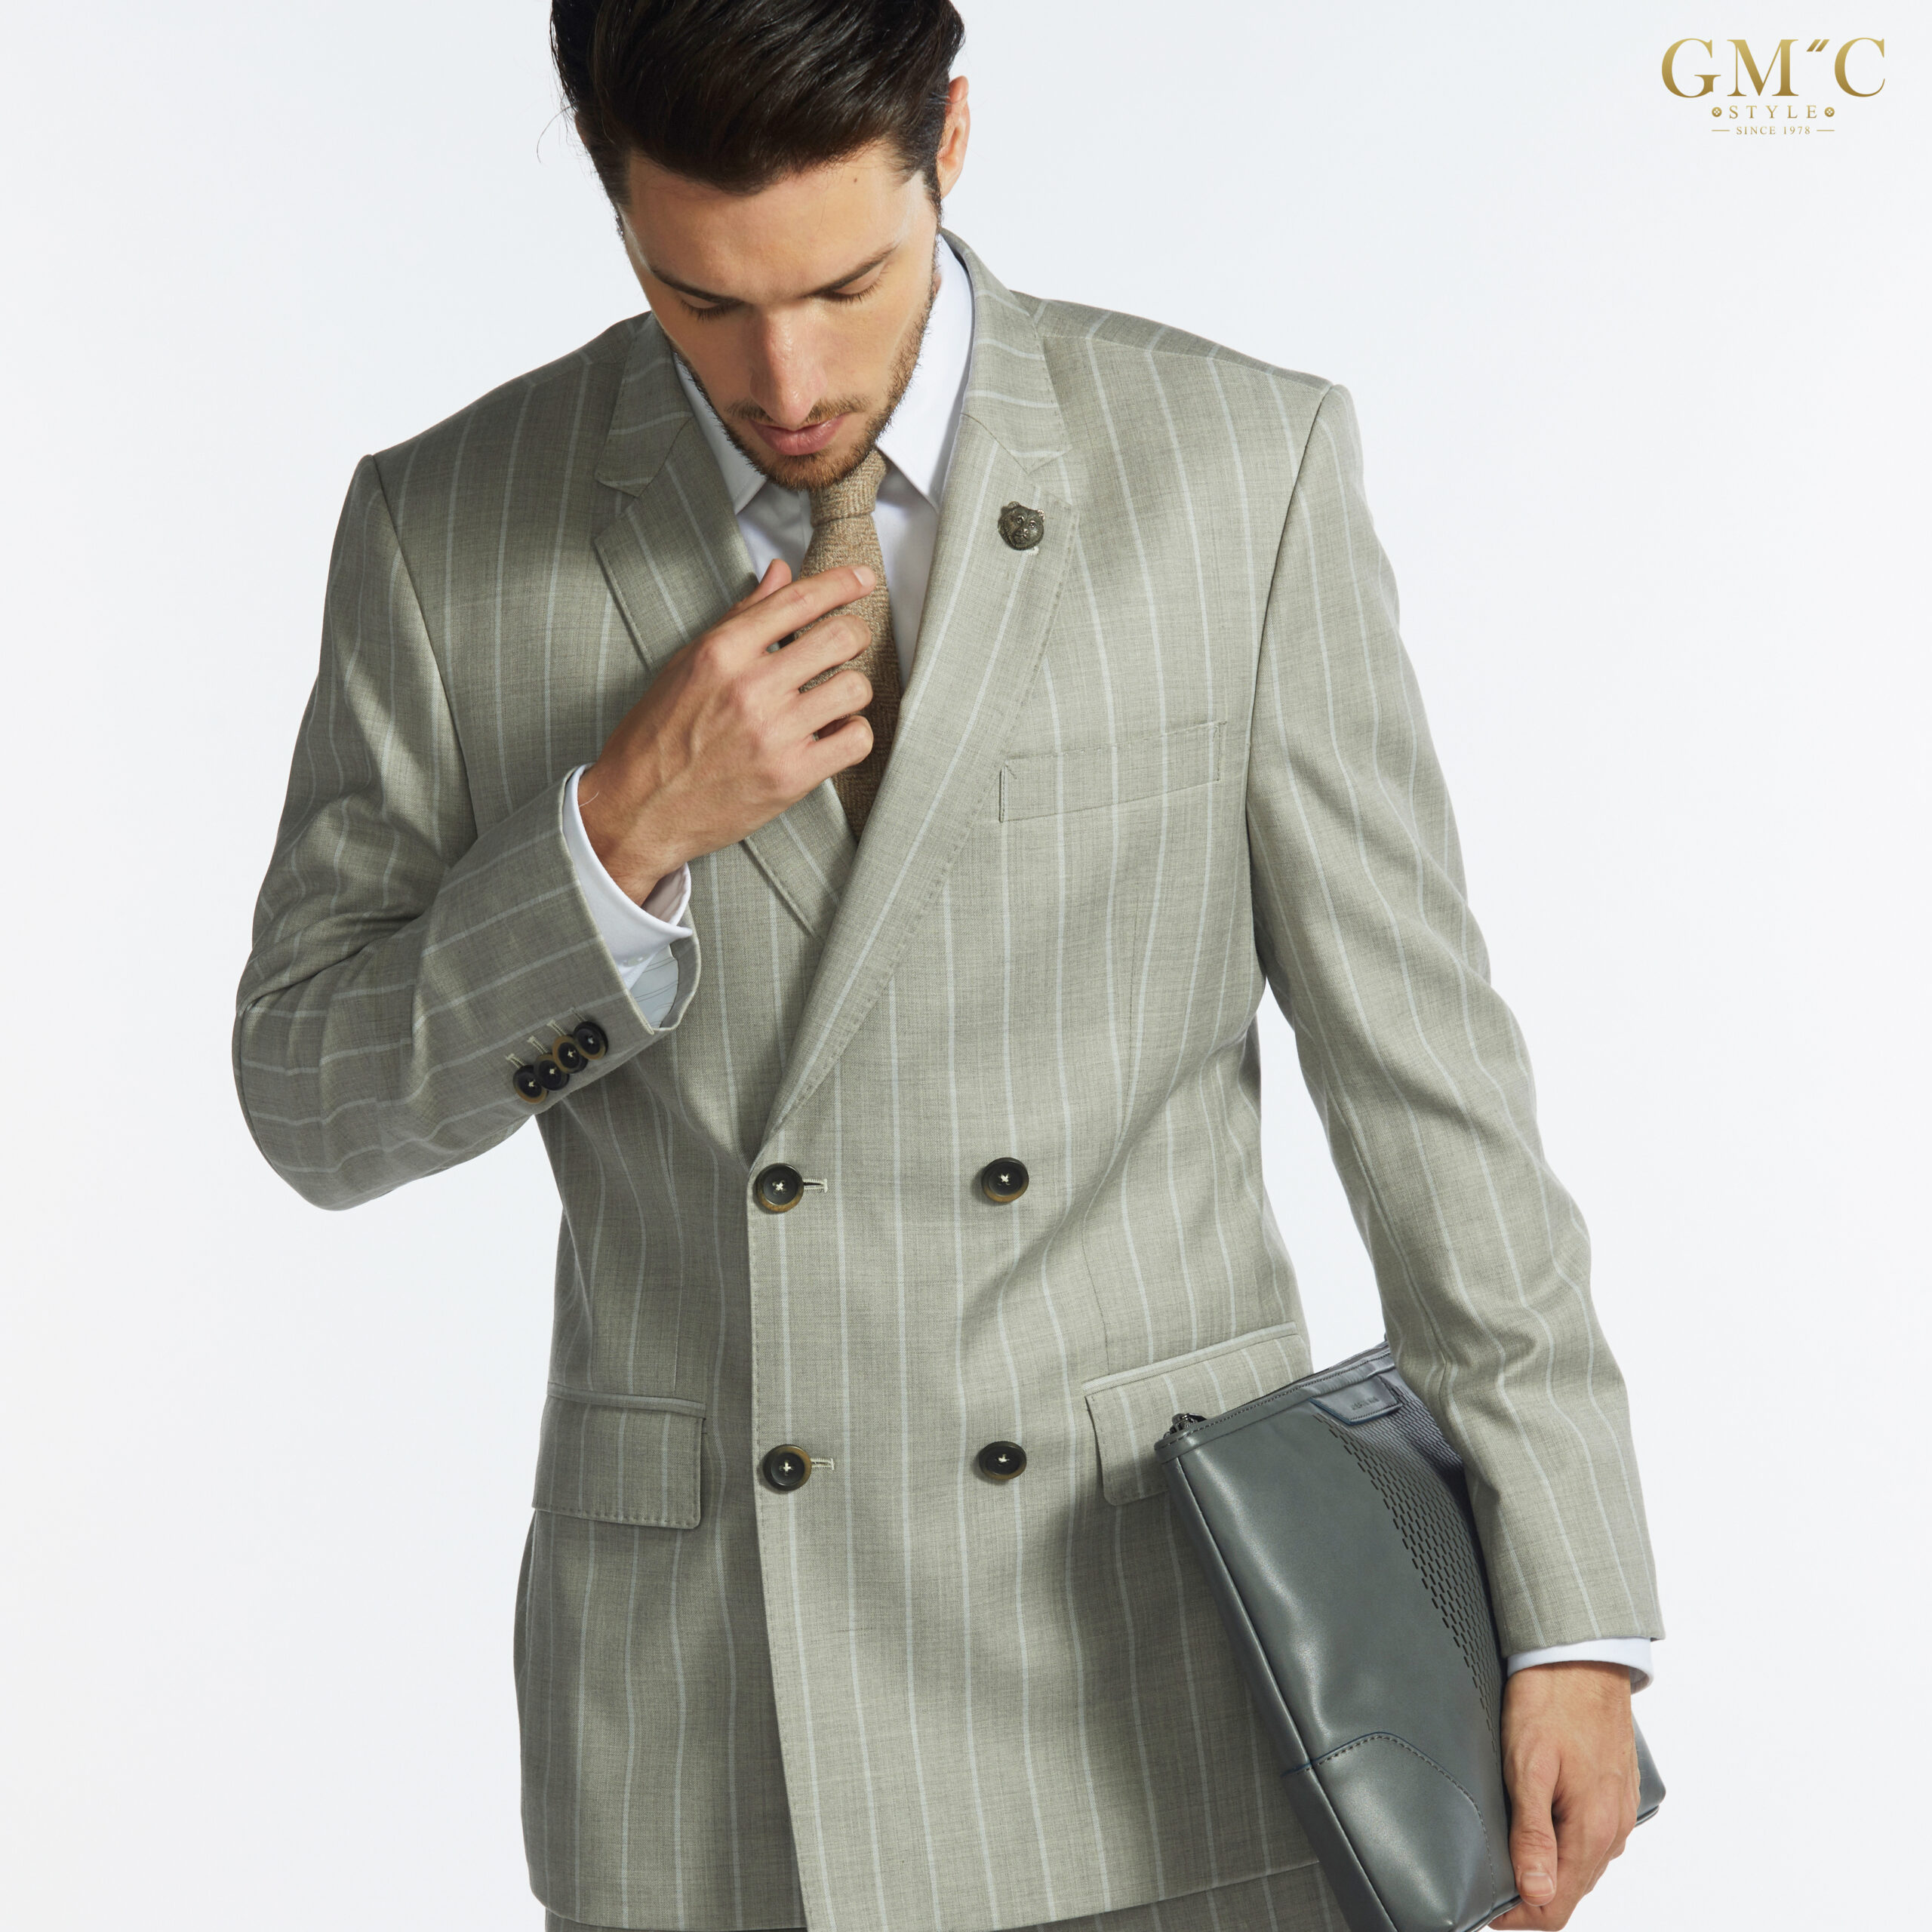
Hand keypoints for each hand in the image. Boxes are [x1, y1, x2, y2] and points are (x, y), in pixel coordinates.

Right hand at [579, 559, 874, 897]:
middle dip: (856, 634)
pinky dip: (853, 733)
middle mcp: (750, 688)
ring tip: (833, 697)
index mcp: (722, 652)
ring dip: (853, 689)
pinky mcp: (790, 776)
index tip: (862, 579)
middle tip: (849, 644)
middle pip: (841, 637)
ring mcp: (773, 734)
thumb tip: (780, 574)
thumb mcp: (688, 663)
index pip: (798, 600)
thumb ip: (740, 617)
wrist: (637, 807)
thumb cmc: (658, 735)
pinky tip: (833, 733)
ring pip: (855, 688)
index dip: (841, 583)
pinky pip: (856, 740)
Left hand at [1489, 1661, 1638, 1928]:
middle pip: (1569, 1892)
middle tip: (1490, 1887)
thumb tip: (1534, 1892)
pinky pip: (1591, 1840)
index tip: (1486, 1910)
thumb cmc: (1552, 1701)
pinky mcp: (1615, 1796)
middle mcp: (1612, 1831)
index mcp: (1591, 1830)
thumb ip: (1533, 1833)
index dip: (1519, 1919)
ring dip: (1548, 1873)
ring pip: (1581, 1868)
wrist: (1584, 1657)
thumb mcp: (1528, 1765)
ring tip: (1509, 1863)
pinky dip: (1566, 1848)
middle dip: (1530, 1899)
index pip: (1556, 1907)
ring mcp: (1618, 1814)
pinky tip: (1541, 1833)